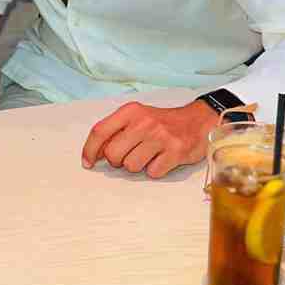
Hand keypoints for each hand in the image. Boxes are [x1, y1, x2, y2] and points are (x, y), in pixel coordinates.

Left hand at [81, 100, 218, 178]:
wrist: (197, 121)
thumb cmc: (161, 122)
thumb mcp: (136, 117)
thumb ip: (116, 130)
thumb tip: (96, 152)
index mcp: (130, 112)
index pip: (100, 131)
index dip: (90, 149)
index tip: (88, 162)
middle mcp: (143, 123)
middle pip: (113, 154)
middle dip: (117, 160)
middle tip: (128, 155)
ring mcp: (160, 138)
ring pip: (131, 166)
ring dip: (137, 165)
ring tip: (148, 154)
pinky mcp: (175, 152)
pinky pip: (152, 173)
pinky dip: (155, 170)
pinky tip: (162, 158)